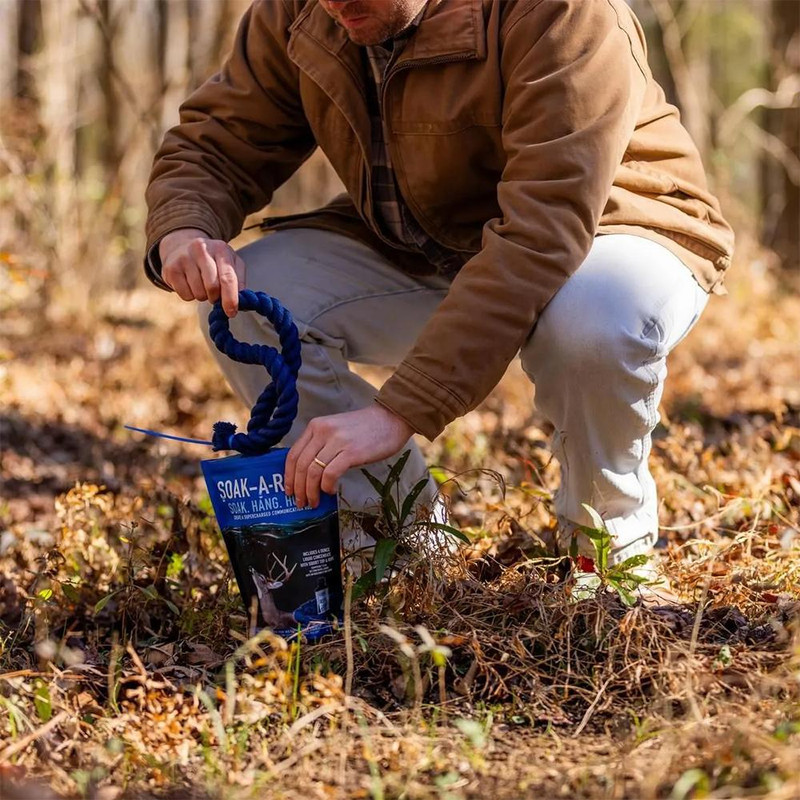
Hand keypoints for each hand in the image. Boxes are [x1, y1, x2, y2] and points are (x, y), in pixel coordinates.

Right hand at [159, 228, 245, 316]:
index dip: (231, 298)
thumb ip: (239, 280)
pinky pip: (185, 295)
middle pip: (212, 287)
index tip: (232, 312)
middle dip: (216, 298)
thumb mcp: (229, 262)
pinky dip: (190, 296)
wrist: (181, 246)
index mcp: (220, 248)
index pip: (228, 277)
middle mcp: (201, 249)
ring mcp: (184, 257)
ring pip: (199, 293)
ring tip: (201, 285)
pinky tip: (190, 284)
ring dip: (203, 296)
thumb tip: (240, 300)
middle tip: (215, 295)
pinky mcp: (171, 269)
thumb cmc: (212, 260)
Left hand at [285, 404, 414, 508]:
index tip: (290, 490)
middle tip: (301, 502)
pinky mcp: (351, 452)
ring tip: (314, 502)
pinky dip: (327, 487)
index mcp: (316, 426)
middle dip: (298, 488)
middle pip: (301, 466)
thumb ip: (321, 445)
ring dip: (311, 492)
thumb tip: (308, 473)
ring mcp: (337, 442)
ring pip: (313, 472)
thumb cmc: (365, 428)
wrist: (391, 419)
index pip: (293, 454)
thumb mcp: (336, 430)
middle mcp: (323, 432)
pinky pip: (330, 474)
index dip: (288, 476)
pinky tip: (331, 491)